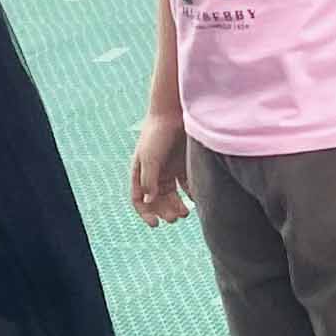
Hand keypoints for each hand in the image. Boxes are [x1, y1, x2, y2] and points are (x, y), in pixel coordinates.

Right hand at [128, 109, 191, 227]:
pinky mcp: (184, 164)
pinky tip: (196, 200)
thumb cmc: (157, 133)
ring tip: (186, 213)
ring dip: (177, 206)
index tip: (155, 224)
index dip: (145, 213)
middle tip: (175, 218)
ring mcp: (170, 169)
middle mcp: (154, 173)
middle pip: (157, 200)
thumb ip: (149, 180)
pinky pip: (187, 185)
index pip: (139, 199)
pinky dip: (191, 194)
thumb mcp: (150, 158)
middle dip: (164, 211)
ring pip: (173, 195)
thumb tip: (149, 202)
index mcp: (140, 173)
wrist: (174, 112)